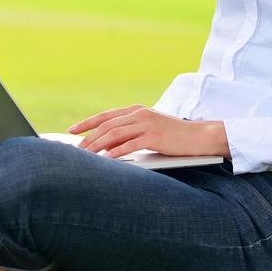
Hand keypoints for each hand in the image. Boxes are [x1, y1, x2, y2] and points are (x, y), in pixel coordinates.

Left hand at [67, 105, 228, 158]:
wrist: (200, 136)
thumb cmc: (174, 136)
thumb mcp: (149, 129)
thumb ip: (130, 133)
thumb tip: (106, 146)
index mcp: (136, 110)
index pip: (105, 115)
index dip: (87, 123)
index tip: (72, 130)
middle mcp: (139, 114)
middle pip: (106, 125)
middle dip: (88, 138)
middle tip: (75, 149)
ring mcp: (146, 124)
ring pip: (114, 134)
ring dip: (97, 146)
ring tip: (85, 156)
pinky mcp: (154, 137)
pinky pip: (129, 145)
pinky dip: (115, 153)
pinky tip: (105, 160)